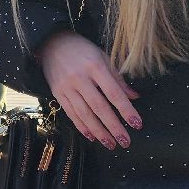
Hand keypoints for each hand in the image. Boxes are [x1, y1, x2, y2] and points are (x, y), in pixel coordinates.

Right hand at [37, 31, 141, 148]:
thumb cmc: (82, 50)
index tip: (137, 124)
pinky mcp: (56, 93)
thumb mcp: (103, 57)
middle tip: (125, 142)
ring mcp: (66, 87)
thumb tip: (135, 97)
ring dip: (99, 132)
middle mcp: (79, 78)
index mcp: (95, 66)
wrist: (51, 43)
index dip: (126, 110)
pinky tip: (92, 137)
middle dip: (113, 126)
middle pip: (99, 107)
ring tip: (110, 144)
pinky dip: (81, 126)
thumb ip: (118, 78)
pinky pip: (71, 113)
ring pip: (84, 114)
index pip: (114, 93)